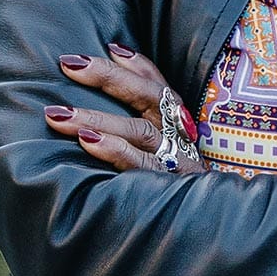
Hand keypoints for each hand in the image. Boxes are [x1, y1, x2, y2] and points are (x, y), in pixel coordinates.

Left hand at [46, 45, 207, 174]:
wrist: (217, 229)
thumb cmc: (181, 188)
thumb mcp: (170, 153)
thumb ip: (143, 128)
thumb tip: (104, 98)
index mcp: (180, 124)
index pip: (159, 84)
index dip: (136, 64)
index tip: (109, 46)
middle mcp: (181, 136)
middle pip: (147, 96)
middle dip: (106, 76)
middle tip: (67, 63)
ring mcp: (178, 161)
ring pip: (138, 130)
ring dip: (96, 118)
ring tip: (59, 115)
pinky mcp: (170, 187)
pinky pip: (140, 165)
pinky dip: (114, 150)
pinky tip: (88, 142)